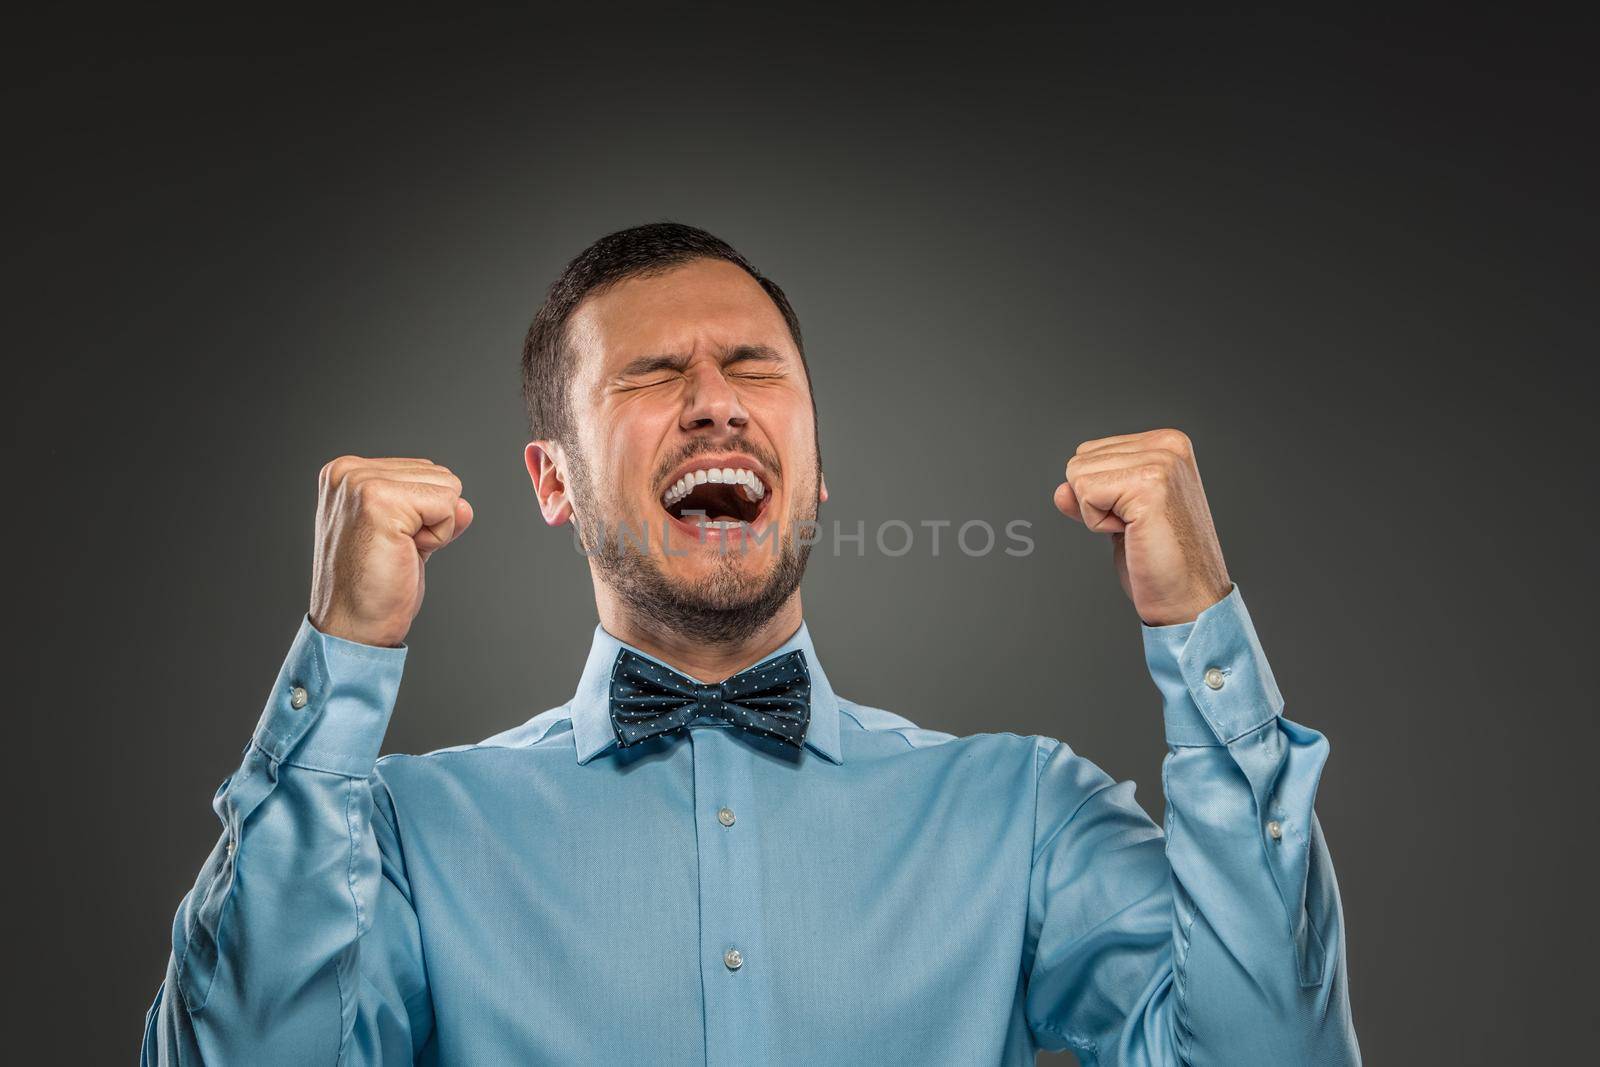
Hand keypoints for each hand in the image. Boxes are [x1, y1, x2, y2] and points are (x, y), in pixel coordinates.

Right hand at [308, 456, 473, 647]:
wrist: (352, 627)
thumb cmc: (373, 588)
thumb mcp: (407, 537)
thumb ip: (434, 513)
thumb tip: (465, 506)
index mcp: (347, 473)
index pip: (425, 470)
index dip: (424, 512)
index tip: (390, 541)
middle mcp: (349, 472)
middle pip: (440, 474)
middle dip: (431, 518)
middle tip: (394, 550)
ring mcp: (361, 483)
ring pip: (448, 488)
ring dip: (435, 528)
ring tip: (397, 551)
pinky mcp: (379, 500)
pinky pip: (448, 506)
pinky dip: (439, 536)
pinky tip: (404, 554)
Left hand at [1053, 428, 1230, 625]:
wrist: (1190, 598)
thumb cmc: (1161, 562)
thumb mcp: (1120, 517)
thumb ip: (1091, 494)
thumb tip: (1061, 491)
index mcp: (1166, 444)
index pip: (1089, 452)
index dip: (1099, 494)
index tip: (1137, 516)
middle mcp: (1167, 446)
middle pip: (1080, 461)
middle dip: (1096, 501)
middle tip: (1138, 527)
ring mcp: (1161, 462)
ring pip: (1078, 476)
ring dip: (1098, 514)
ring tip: (1138, 530)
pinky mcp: (1149, 484)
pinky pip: (1085, 494)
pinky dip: (1098, 523)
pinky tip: (1134, 534)